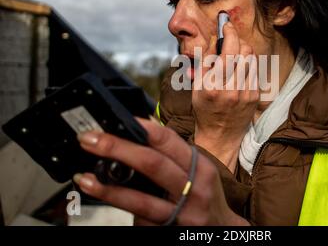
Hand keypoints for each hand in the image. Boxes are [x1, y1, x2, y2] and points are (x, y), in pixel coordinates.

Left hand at [73, 117, 248, 225]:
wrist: (221, 229)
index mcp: (200, 166)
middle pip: (152, 164)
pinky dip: (120, 207)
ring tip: (84, 177)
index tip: (120, 119)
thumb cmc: (205, 194)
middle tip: (90, 140)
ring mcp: (182, 213)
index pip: (170, 141)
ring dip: (108, 188)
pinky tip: (102, 198)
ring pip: (141, 200)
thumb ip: (174, 155)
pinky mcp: (170, 231)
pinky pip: (141, 219)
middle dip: (118, 149)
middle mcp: (194, 188)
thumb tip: (139, 132)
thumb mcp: (199, 170)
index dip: (143, 128)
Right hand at [192, 20, 258, 169]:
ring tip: (233, 57)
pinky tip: (239, 71)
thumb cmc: (205, 108)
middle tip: (230, 40)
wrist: (220, 134)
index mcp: (213, 85)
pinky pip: (255, 70)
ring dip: (243, 52)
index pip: (227, 50)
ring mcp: (246, 93)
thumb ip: (206, 60)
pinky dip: (247, 65)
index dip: (229, 32)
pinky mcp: (255, 96)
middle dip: (237, 40)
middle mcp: (231, 89)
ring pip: (252, 58)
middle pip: (244, 50)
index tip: (226, 24)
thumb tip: (217, 37)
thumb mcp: (197, 85)